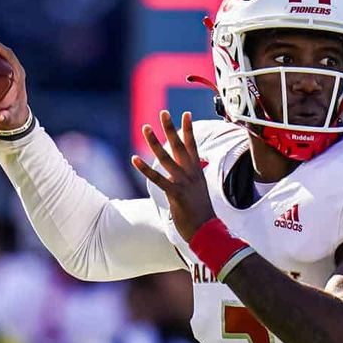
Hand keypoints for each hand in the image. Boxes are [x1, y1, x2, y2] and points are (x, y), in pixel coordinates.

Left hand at [131, 111, 215, 240]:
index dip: (188, 129)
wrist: (207, 231)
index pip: (192, 145)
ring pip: (166, 158)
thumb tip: (194, 172)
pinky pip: (158, 179)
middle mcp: (191, 174)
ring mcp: (184, 183)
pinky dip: (145, 168)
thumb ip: (194, 179)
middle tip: (163, 112)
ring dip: (155, 142)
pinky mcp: (176, 194)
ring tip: (146, 128)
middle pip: (179, 146)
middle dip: (171, 128)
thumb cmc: (203, 214)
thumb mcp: (200, 191)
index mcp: (197, 172)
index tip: (186, 113)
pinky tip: (134, 159)